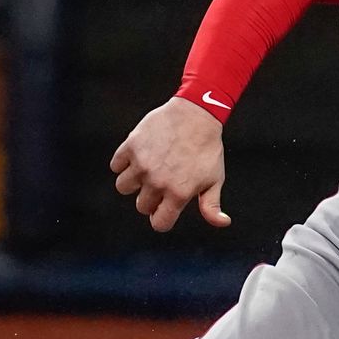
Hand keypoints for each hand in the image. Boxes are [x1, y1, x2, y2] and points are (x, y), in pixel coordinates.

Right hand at [111, 96, 230, 232]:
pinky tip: (140, 156)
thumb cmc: (207, 149)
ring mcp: (142, 164)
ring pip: (123, 187)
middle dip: (150, 199)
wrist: (196, 115)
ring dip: (134, 182)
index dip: (162, 219)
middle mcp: (157, 182)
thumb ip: (212, 205)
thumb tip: (222, 223)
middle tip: (162, 182)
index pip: (159, 223)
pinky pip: (115, 165)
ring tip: (149, 169)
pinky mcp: (130, 147)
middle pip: (141, 206)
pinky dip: (124, 163)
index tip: (165, 209)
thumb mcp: (214, 179)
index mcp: (178, 193)